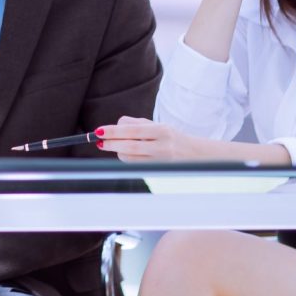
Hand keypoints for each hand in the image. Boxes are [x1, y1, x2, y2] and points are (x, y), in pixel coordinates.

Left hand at [96, 116, 214, 161]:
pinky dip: (127, 159)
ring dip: (118, 152)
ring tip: (113, 146)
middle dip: (111, 143)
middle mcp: (162, 146)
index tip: (99, 131)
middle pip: (130, 146)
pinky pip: (136, 165)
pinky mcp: (158, 171)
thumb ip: (136, 124)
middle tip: (98, 141)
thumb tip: (114, 126)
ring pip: (131, 158)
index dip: (113, 131)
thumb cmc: (172, 138)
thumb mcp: (158, 125)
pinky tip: (125, 153)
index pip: (132, 131)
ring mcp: (160, 161)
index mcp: (162, 130)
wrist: (197, 155)